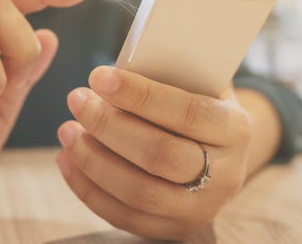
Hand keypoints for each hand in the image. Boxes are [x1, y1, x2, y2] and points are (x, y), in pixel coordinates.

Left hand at [57, 66, 251, 240]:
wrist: (218, 149)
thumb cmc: (197, 102)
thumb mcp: (195, 80)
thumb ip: (165, 73)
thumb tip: (112, 73)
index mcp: (234, 127)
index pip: (187, 112)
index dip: (140, 95)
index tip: (99, 77)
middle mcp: (225, 174)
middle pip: (160, 156)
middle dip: (109, 126)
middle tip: (77, 99)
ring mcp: (201, 208)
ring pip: (139, 192)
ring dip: (93, 160)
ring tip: (67, 130)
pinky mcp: (174, 228)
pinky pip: (125, 216)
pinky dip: (89, 189)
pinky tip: (67, 160)